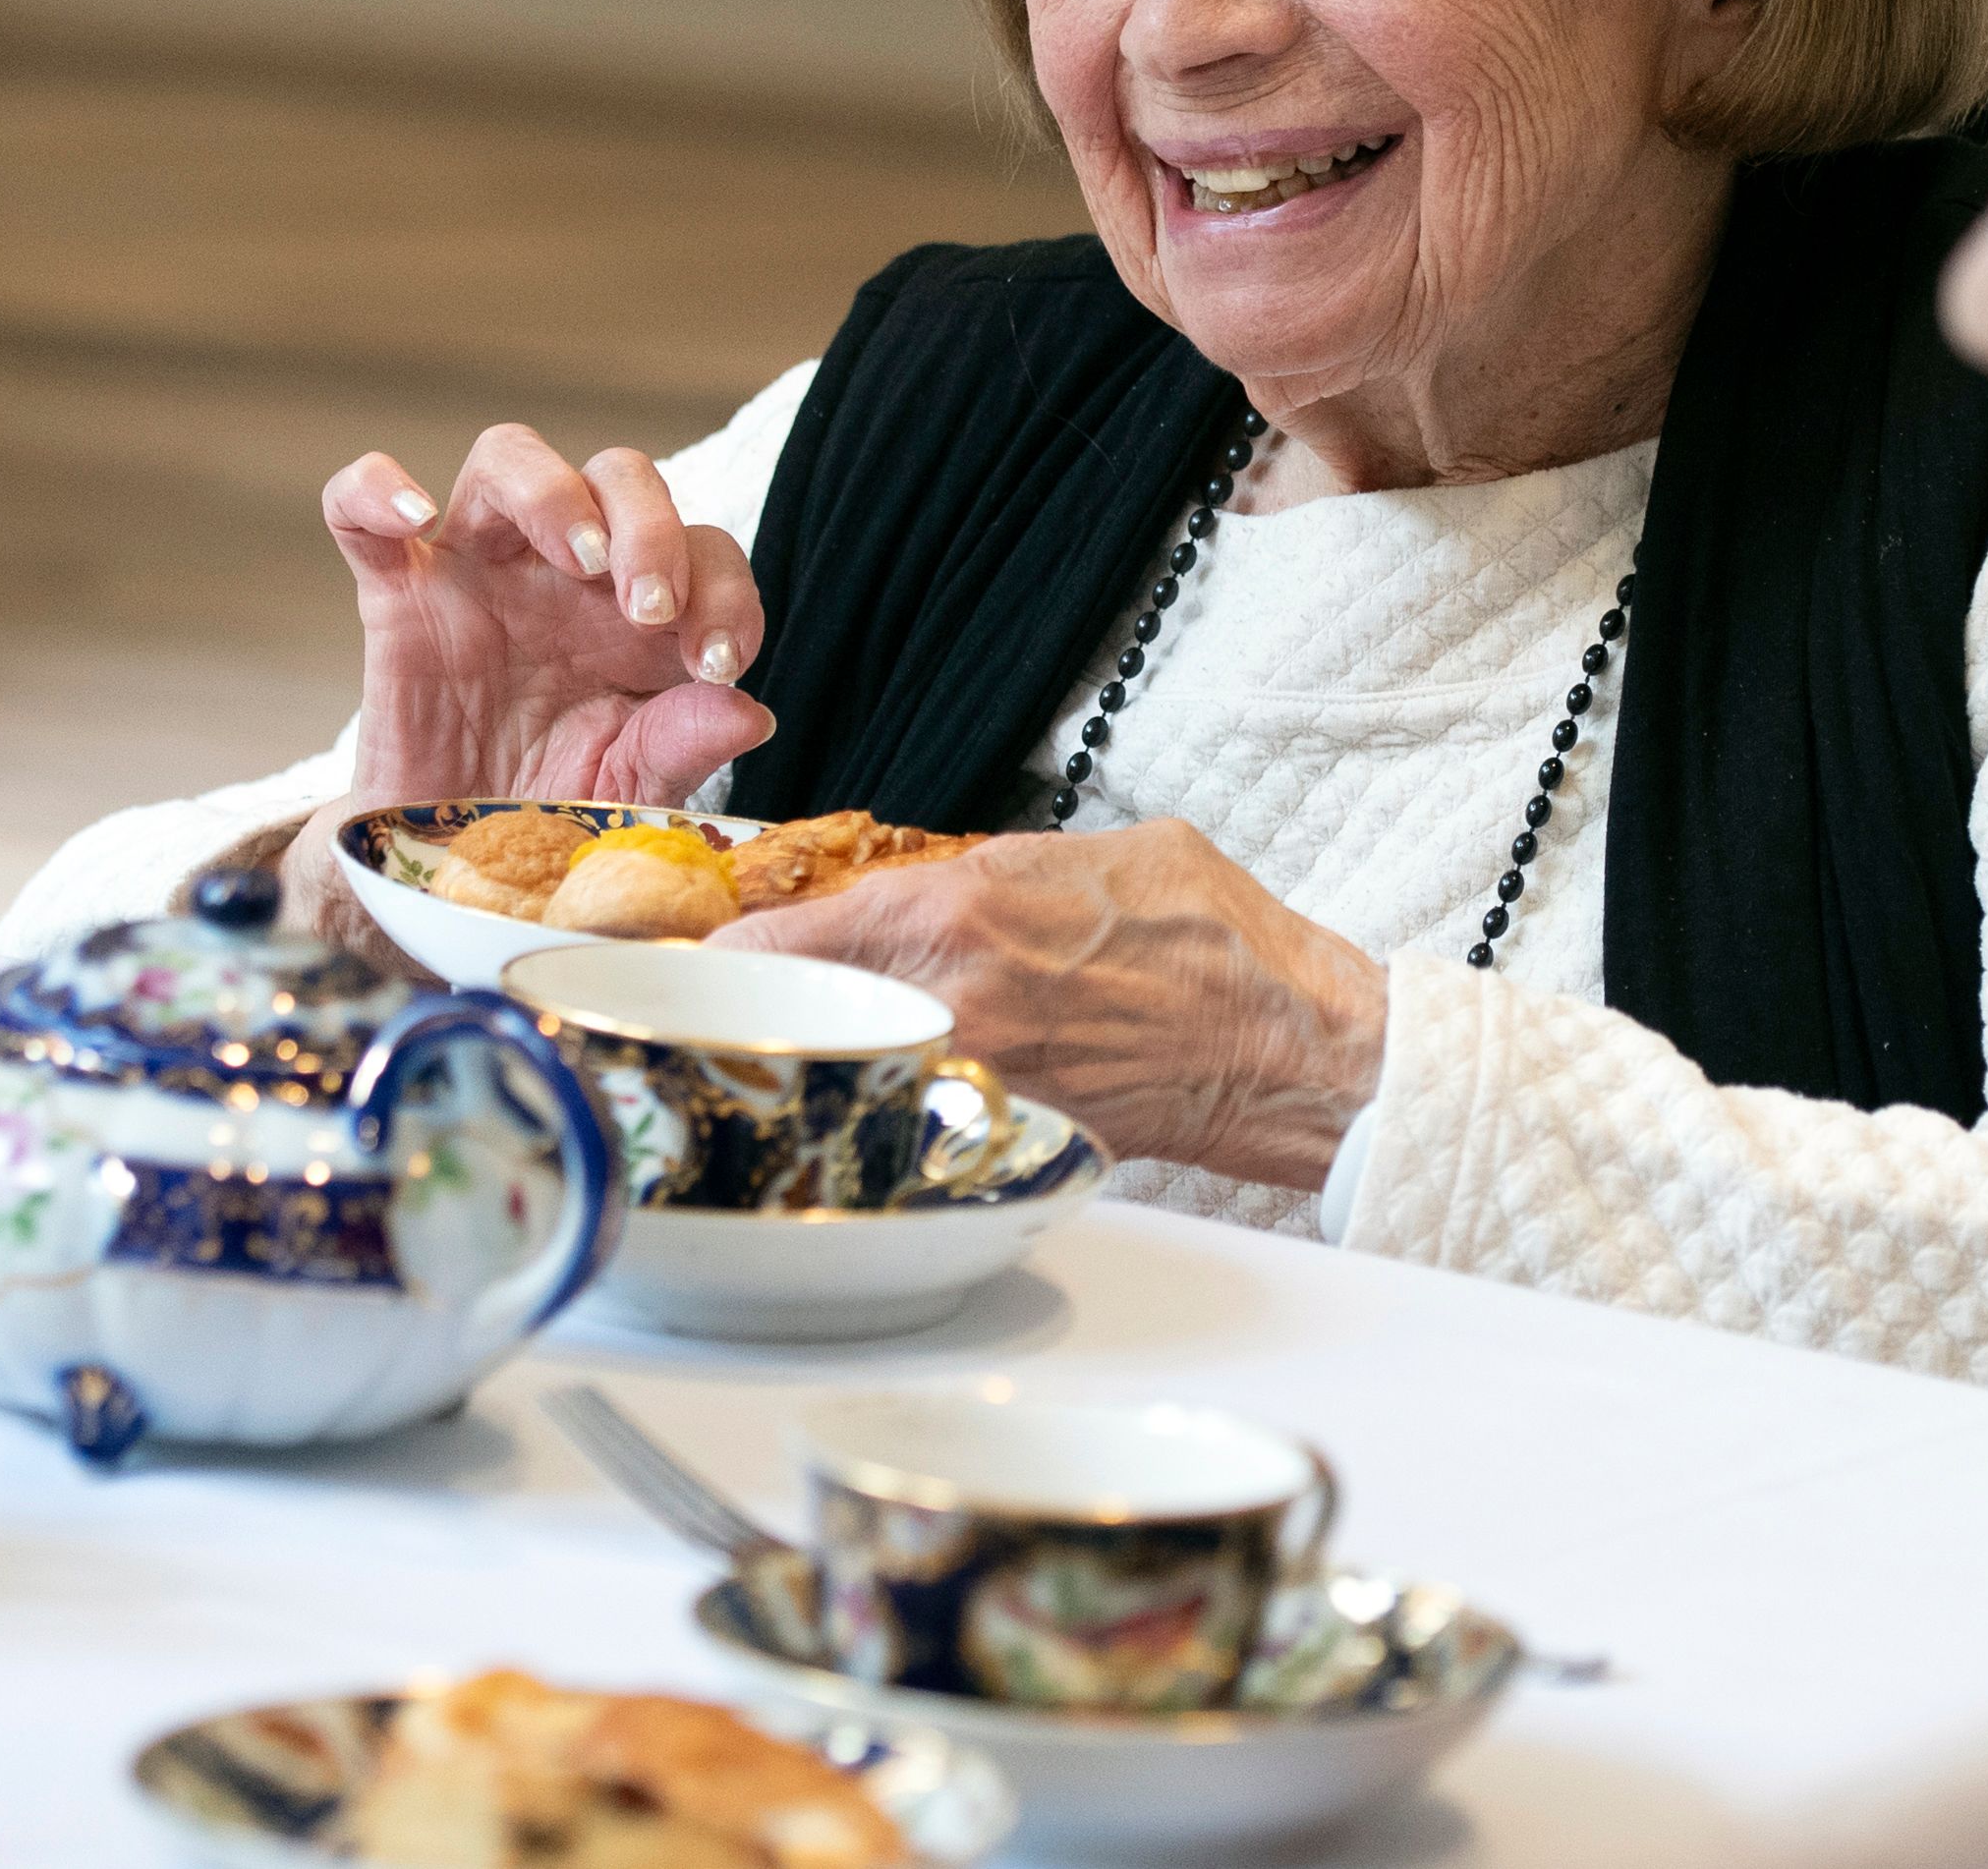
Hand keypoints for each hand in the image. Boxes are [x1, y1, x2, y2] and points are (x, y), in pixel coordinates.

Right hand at [280, 425, 771, 948]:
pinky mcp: (397, 595)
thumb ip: (684, 745)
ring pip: (509, 459)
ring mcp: (478, 569)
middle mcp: (564, 572)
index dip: (726, 593)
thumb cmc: (551, 808)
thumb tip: (750, 713)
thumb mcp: (628, 787)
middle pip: (619, 476)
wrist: (450, 862)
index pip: (704, 549)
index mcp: (639, 612)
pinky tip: (414, 514)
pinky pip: (361, 512)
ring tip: (581, 558)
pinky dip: (375, 490)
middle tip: (650, 609)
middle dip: (651, 526)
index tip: (719, 664)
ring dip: (554, 490)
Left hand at [716, 823, 1387, 1191]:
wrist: (1281, 1043)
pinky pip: (919, 1117)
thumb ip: (992, 867)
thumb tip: (935, 881)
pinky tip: (892, 1097)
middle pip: (800, 1014)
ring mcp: (972, 1077)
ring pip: (850, 1070)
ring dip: (823, 1060)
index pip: (788, 936)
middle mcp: (949, 1000)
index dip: (730, 950)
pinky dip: (893, 1107)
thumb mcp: (1091, 853)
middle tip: (732, 1013)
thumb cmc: (1210, 937)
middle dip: (764, 1013)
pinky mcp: (1005, 1135)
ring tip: (806, 1052)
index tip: (706, 956)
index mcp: (959, 911)